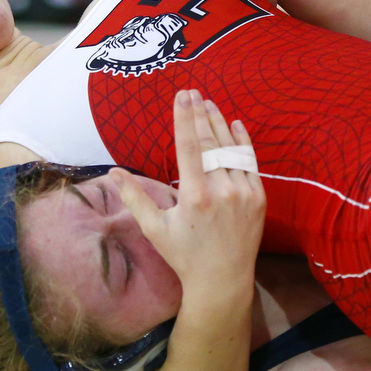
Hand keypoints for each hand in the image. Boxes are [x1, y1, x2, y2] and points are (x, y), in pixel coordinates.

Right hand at [110, 90, 265, 293]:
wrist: (222, 279)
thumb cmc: (184, 255)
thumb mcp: (154, 228)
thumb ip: (134, 198)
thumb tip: (112, 173)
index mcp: (195, 196)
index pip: (190, 147)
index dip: (185, 118)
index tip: (183, 96)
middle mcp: (222, 191)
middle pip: (211, 142)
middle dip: (201, 114)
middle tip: (194, 92)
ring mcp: (243, 193)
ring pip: (230, 150)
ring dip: (219, 124)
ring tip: (209, 103)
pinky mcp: (258, 198)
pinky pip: (250, 163)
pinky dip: (242, 142)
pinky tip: (235, 124)